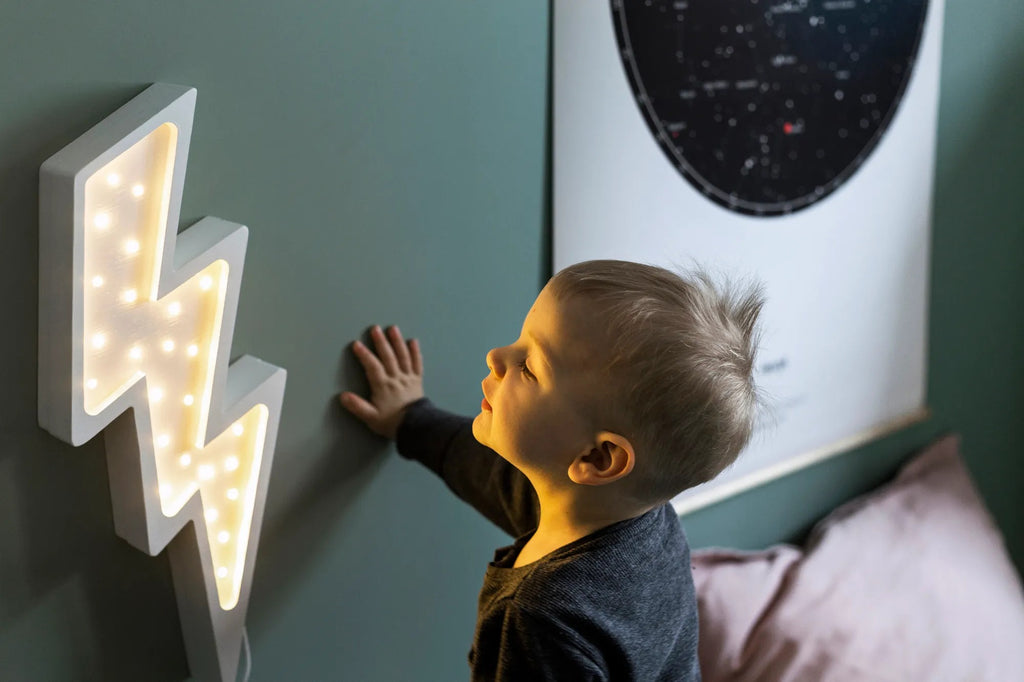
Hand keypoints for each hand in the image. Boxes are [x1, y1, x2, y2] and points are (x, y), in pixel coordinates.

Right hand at [339, 325, 423, 439]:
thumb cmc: (392, 423)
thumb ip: (357, 406)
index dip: (364, 355)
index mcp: (383, 386)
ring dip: (397, 342)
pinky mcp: (417, 381)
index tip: (357, 344)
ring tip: (393, 328)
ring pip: (403, 356)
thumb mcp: (371, 418)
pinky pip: (417, 364)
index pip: (372, 366)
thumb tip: (343, 396)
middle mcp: (396, 378)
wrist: (416, 427)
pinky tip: (413, 341)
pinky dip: (415, 352)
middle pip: (388, 357)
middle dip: (381, 342)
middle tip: (375, 329)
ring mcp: (408, 378)